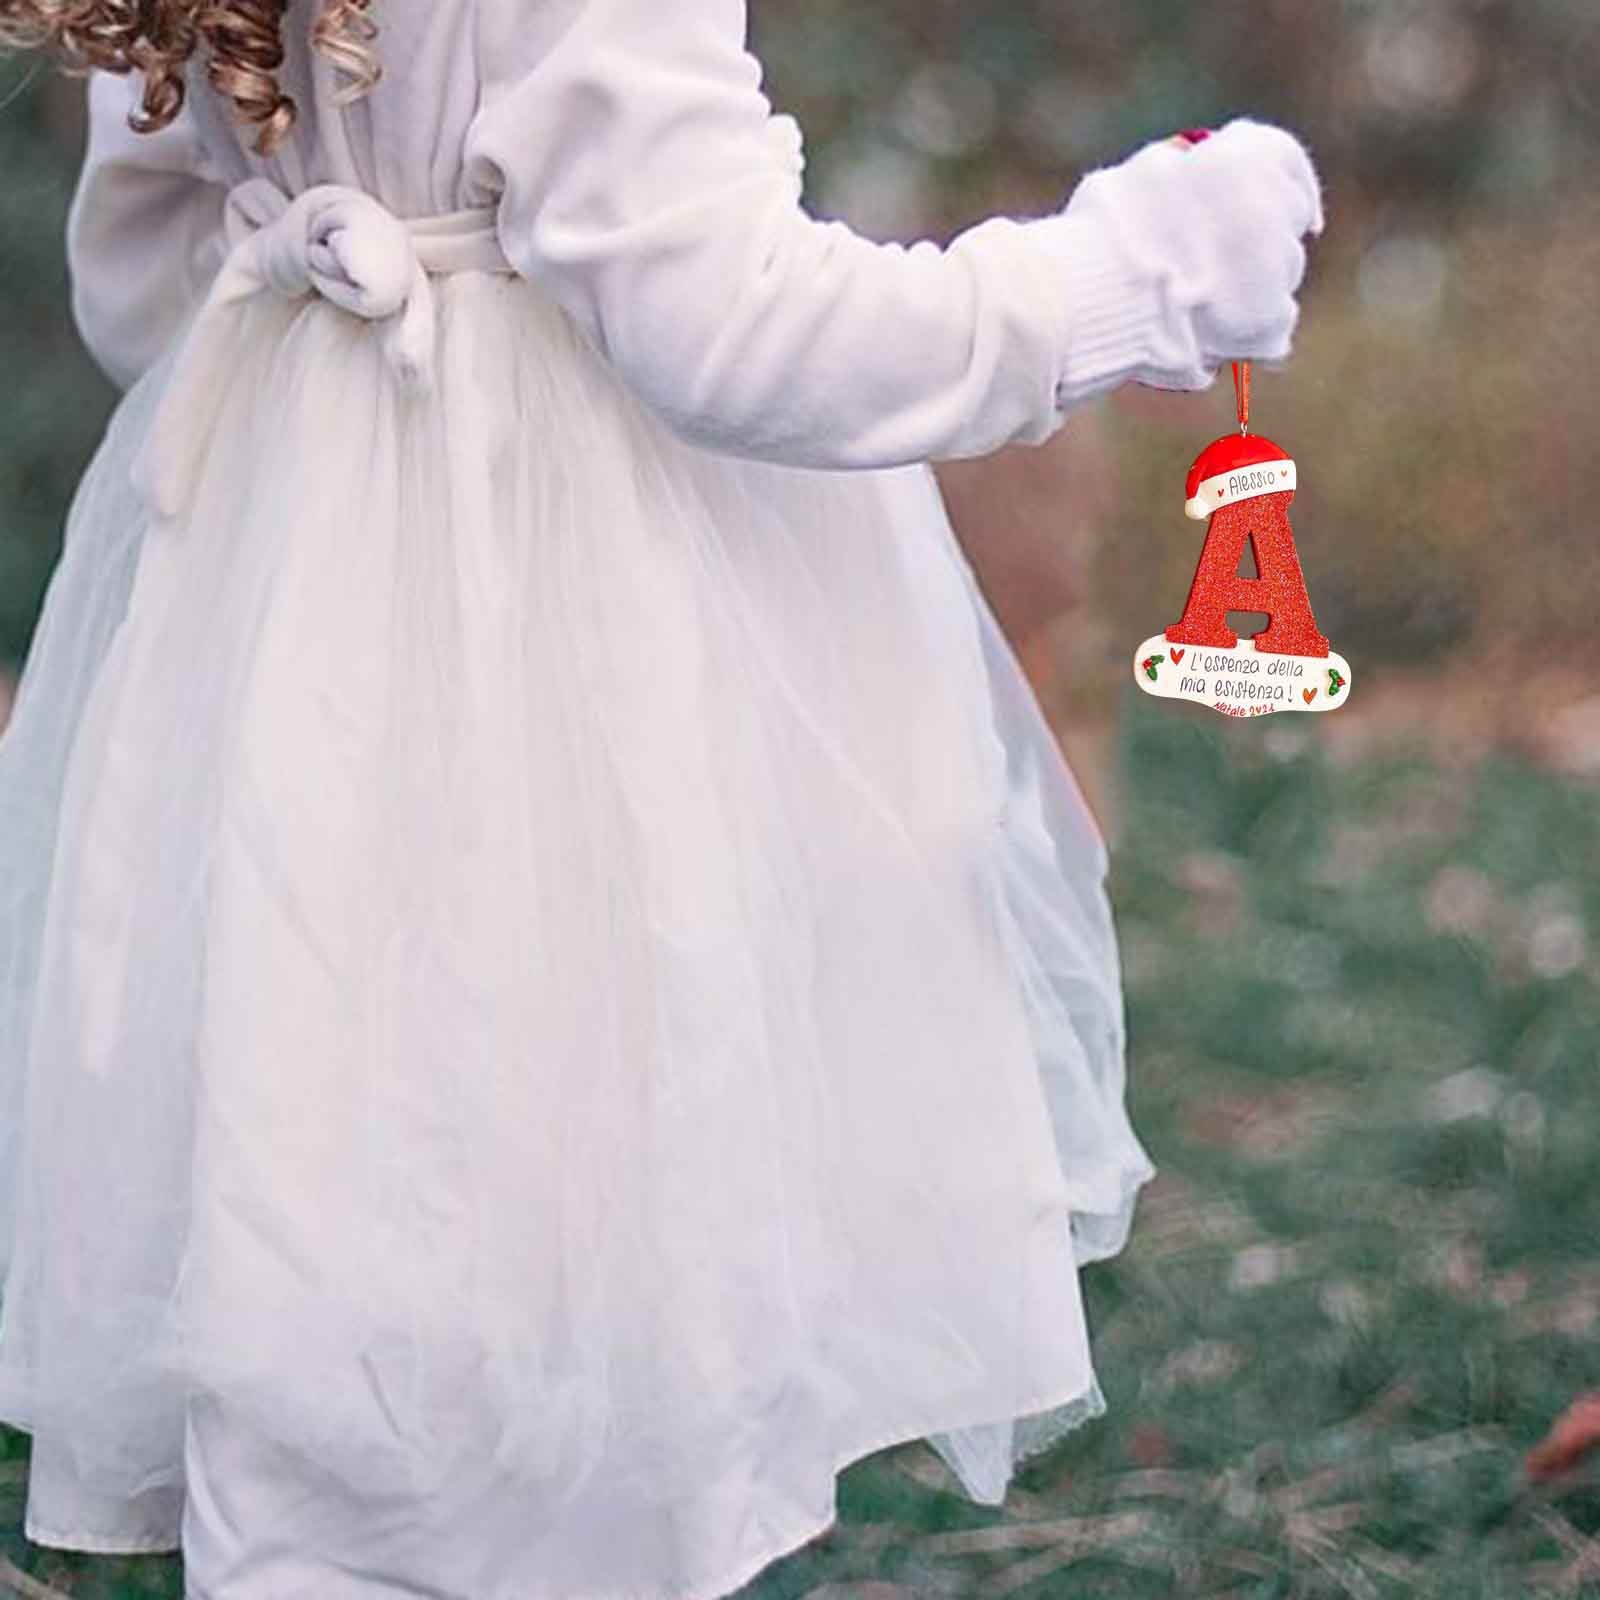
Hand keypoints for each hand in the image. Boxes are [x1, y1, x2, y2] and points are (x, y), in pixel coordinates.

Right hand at [1062, 117, 1323, 390]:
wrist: (1087, 302)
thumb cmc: (1096, 241)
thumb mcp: (1141, 180)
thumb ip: (1184, 174)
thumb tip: (1192, 173)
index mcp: (1237, 159)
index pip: (1283, 158)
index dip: (1286, 183)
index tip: (1287, 205)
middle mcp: (1266, 203)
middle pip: (1286, 216)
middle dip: (1262, 238)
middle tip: (1222, 267)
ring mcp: (1273, 263)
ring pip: (1282, 274)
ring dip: (1253, 288)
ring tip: (1196, 311)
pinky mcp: (1267, 318)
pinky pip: (1273, 330)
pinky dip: (1250, 339)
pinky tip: (1211, 345)